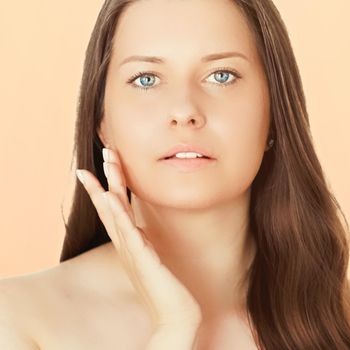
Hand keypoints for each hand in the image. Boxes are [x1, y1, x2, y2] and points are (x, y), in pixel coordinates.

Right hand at [75, 147, 201, 329]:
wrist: (175, 315)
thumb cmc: (164, 287)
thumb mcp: (152, 258)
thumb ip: (145, 242)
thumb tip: (143, 228)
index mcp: (130, 242)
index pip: (115, 208)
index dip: (108, 185)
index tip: (105, 164)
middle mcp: (126, 244)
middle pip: (111, 205)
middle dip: (108, 177)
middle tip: (105, 151)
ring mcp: (132, 251)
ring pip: (115, 214)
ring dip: (109, 187)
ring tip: (105, 164)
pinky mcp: (142, 260)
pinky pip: (128, 233)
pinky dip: (118, 215)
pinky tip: (111, 198)